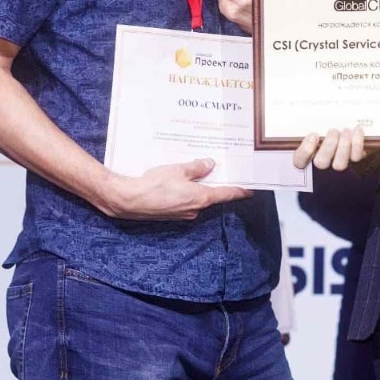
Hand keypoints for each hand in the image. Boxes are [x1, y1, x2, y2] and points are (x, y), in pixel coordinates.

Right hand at [100, 158, 251, 219]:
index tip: (250, 190)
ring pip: (197, 199)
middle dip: (216, 185)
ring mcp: (183, 214)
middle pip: (212, 196)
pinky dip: (187, 193)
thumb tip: (210, 164)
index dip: (240, 191)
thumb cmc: (153, 184)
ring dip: (199, 188)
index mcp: (201, 198)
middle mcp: (195, 209)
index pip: (227, 194)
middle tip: (221, 172)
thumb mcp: (178, 170)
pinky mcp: (171, 214)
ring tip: (197, 173)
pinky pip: (185, 202)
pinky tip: (180, 183)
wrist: (128, 201)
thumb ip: (196, 167)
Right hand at [292, 126, 366, 170]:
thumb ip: (310, 123)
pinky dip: (357, 142)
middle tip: (333, 130)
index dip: (306, 150)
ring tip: (345, 131)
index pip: (299, 160)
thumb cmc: (328, 127)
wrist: (348, 132)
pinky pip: (356, 157)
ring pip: (339, 164)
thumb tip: (302, 109)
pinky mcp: (354, 160)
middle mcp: (323, 162)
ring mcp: (338, 163)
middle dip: (329, 145)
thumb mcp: (317, 125)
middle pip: (321, 162)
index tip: (314, 135)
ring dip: (343, 145)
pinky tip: (357, 130)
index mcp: (308, 153)